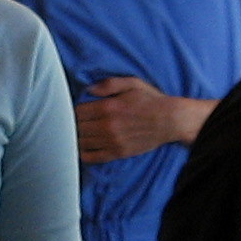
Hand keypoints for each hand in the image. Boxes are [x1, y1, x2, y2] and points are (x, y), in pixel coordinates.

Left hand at [76, 79, 212, 161]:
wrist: (169, 120)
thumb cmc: (150, 100)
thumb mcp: (132, 83)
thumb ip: (108, 84)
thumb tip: (89, 89)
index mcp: (108, 107)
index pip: (77, 112)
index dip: (71, 111)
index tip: (71, 110)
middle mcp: (107, 126)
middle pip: (77, 128)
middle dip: (72, 124)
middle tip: (70, 123)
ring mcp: (112, 142)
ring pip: (82, 143)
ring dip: (75, 138)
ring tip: (74, 134)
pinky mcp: (118, 153)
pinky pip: (92, 157)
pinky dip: (83, 153)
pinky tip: (81, 147)